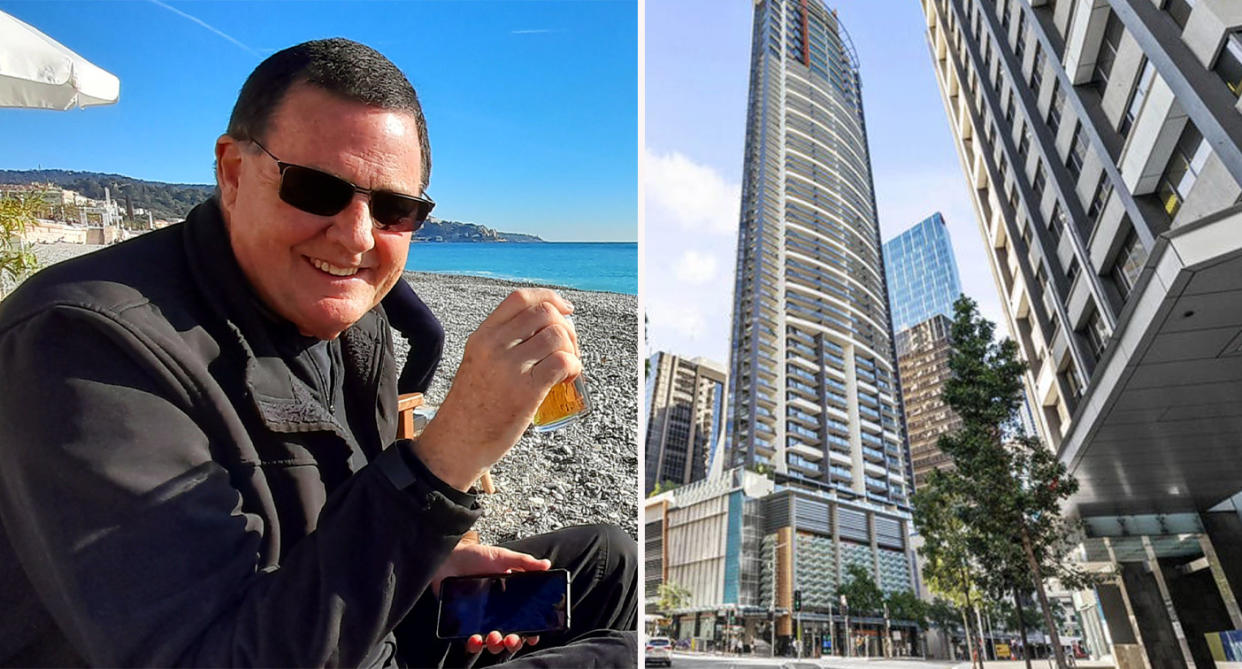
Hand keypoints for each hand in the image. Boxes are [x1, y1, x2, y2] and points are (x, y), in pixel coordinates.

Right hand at [414, 289, 579, 490]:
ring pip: (557, 336)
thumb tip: (547, 330)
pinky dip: (574, 367)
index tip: (565, 311)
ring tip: (567, 369)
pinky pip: (562, 362)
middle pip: (545, 313)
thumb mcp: (478, 362)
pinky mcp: (525, 391)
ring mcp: (509, 368)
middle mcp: (494, 346)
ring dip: (573, 350)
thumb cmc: (473, 406)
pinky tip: (568, 379)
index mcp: (482, 336)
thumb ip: (503, 344)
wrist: (457, 443)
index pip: (520, 299)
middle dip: (567, 328)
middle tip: (568, 350)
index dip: (549, 298)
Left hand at [435, 541, 549, 658]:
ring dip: (495, 645)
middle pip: (511, 635)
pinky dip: (475, 644)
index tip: (533, 634)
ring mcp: (481, 618)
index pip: (525, 619)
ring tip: (493, 637)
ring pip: (493, 641)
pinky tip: (475, 639)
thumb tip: (546, 565)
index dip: (531, 630)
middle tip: (511, 638)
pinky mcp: (465, 622)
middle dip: (514, 642)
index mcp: (510, 598)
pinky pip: (471, 640)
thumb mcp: (503, 557)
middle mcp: (497, 611)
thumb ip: (525, 562)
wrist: (448, 558)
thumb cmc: (475, 556)